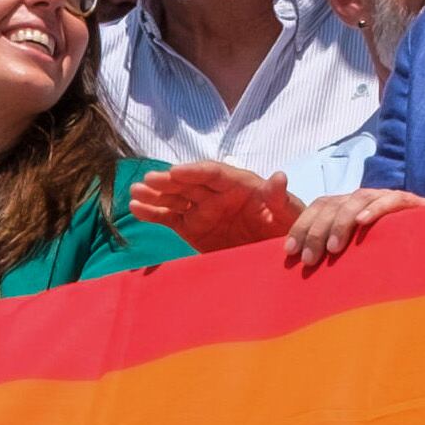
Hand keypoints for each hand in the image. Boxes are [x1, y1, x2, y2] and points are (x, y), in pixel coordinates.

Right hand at [128, 162, 302, 251]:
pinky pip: (170, 217)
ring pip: (175, 197)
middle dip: (168, 181)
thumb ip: (280, 198)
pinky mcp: (192, 228)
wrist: (278, 254)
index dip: (194, 171)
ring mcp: (202, 210)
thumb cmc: (288, 228)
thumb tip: (279, 177)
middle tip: (148, 181)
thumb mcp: (288, 214)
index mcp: (240, 184)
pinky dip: (153, 213)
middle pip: (189, 183)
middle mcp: (217, 194)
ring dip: (155, 194)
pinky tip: (136, 209)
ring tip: (135, 192)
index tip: (175, 171)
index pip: (214, 173)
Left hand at [283, 188, 424, 273]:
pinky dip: (375, 210)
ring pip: (357, 199)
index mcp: (349, 209)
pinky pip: (391, 200)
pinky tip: (363, 223)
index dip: (301, 226)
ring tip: (333, 248)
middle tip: (310, 259)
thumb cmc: (397, 255)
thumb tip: (305, 277)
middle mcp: (365, 201)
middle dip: (316, 230)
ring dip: (341, 222)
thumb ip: (338, 259)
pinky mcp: (411, 203)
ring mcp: (387, 199)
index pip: (319, 207)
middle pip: (332, 203)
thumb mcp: (361, 258)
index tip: (289, 252)